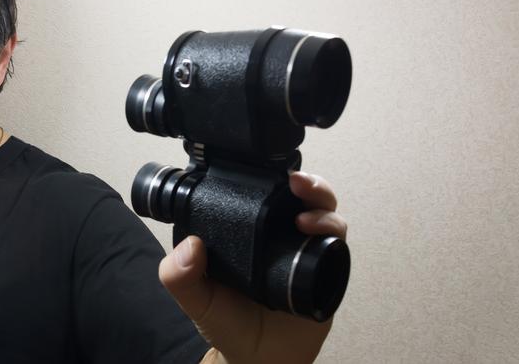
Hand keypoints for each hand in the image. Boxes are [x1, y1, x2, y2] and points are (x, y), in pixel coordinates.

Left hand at [159, 172, 347, 363]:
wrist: (259, 359)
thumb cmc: (228, 324)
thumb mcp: (197, 299)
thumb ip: (180, 276)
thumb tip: (189, 245)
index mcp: (249, 232)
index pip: (264, 194)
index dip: (269, 179)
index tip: (264, 172)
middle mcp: (280, 235)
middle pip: (300, 195)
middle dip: (306, 182)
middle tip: (296, 182)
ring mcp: (305, 249)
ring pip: (323, 211)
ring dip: (321, 201)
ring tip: (305, 217)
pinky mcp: (326, 268)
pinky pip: (337, 241)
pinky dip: (332, 230)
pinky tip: (317, 233)